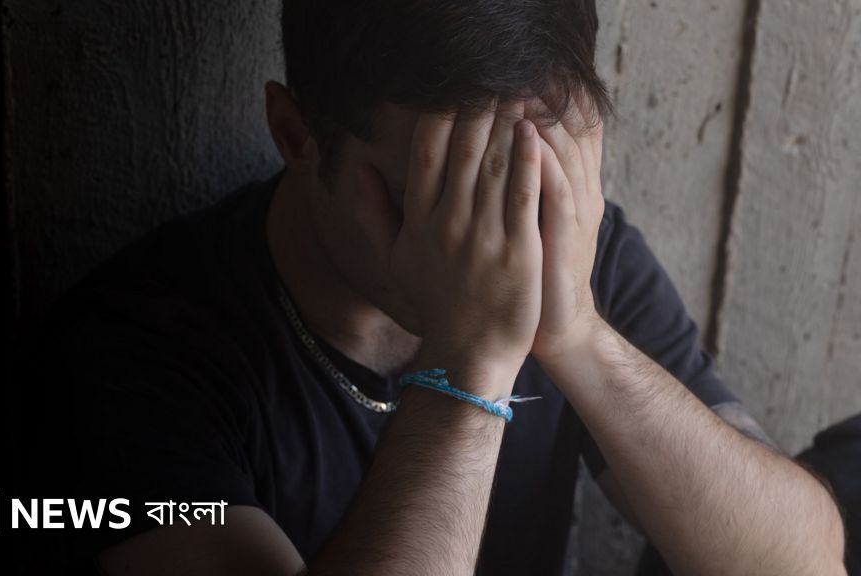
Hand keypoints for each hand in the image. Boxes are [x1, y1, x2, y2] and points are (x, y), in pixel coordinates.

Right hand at [354, 99, 542, 395]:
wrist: (469, 352)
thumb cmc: (435, 302)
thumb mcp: (394, 258)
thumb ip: (371, 212)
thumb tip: (357, 168)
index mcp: (419, 220)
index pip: (426, 151)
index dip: (442, 113)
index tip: (457, 89)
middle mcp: (448, 222)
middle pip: (463, 149)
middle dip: (480, 108)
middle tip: (494, 79)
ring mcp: (483, 236)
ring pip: (494, 164)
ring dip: (506, 124)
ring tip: (517, 94)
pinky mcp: (518, 250)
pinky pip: (522, 194)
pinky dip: (529, 160)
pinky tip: (535, 132)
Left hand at [528, 97, 606, 361]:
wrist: (554, 327)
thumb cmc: (534, 274)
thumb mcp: (534, 223)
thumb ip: (525, 185)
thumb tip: (504, 144)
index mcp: (566, 186)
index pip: (561, 125)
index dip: (542, 97)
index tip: (510, 75)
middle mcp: (577, 191)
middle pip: (565, 128)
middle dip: (538, 97)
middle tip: (510, 70)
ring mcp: (574, 213)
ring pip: (564, 151)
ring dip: (541, 119)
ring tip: (516, 90)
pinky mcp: (563, 237)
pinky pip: (560, 191)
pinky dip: (546, 163)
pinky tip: (528, 140)